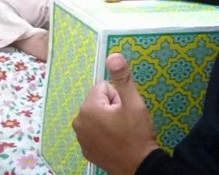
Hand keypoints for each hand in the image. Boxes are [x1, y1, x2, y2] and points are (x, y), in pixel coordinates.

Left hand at [73, 53, 158, 174]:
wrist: (140, 168)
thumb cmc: (136, 135)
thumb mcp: (133, 103)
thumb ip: (122, 79)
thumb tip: (113, 55)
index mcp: (88, 108)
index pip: (103, 88)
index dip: (118, 97)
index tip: (125, 110)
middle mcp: (78, 121)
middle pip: (99, 102)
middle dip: (113, 108)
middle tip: (125, 122)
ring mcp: (81, 138)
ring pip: (98, 117)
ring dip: (109, 121)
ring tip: (122, 133)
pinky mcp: (86, 150)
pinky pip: (96, 132)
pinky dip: (105, 134)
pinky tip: (116, 143)